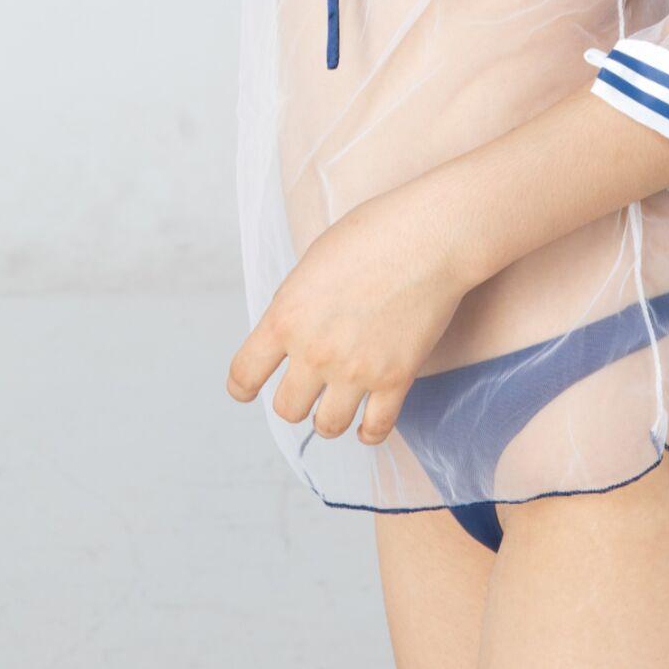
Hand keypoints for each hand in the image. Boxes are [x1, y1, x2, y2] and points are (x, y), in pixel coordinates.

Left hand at [225, 184, 468, 447]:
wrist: (427, 238)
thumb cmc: (371, 235)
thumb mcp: (311, 264)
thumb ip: (295, 305)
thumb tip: (290, 333)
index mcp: (285, 317)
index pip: (244, 374)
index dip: (242, 387)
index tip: (246, 390)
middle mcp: (314, 351)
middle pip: (287, 409)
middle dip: (295, 401)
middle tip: (306, 391)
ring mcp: (355, 370)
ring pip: (328, 426)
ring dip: (329, 419)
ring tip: (336, 408)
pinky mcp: (395, 379)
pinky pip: (376, 428)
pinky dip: (369, 433)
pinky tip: (366, 427)